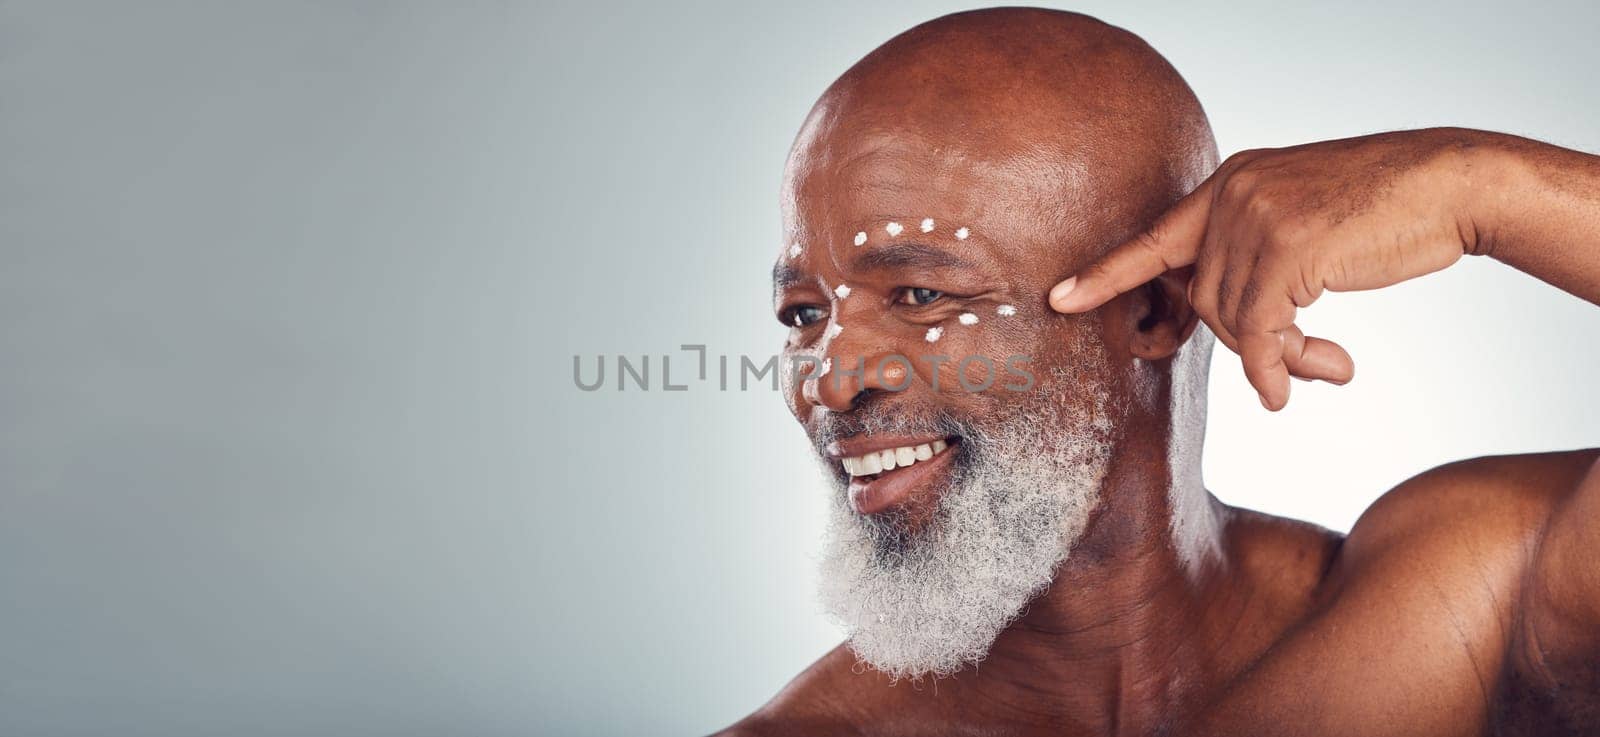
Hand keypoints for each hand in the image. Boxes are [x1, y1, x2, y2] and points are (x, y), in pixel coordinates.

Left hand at [1051, 129, 1499, 409]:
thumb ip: (1262, 267)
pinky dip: (1281, 363)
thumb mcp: (1306, 227)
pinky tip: (1328, 371)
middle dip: (1250, 342)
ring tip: (1328, 365)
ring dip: (1278, 355)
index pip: (1155, 237)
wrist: (1451, 183)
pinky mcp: (1286, 245)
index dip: (1107, 274)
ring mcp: (1255, 215)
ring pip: (1232, 320)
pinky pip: (1261, 329)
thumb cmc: (1385, 212)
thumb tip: (1253, 352)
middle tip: (1307, 364)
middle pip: (1205, 300)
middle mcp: (1231, 192)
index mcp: (1230, 182)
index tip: (1058, 299)